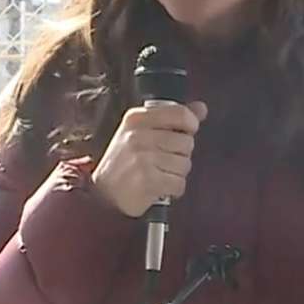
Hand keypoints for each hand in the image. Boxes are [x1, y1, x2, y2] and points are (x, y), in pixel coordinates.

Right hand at [91, 101, 206, 216]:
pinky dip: (173, 189)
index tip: (185, 132)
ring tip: (159, 173)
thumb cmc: (124, 162)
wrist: (101, 195)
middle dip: (180, 155)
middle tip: (162, 160)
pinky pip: (179, 183)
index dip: (190, 125)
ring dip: (176, 173)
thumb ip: (173, 118)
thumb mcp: (141, 131)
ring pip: (185, 164)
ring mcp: (143, 158)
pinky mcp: (148, 180)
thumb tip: (201, 108)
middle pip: (187, 142)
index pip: (180, 113)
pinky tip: (160, 186)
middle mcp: (138, 135)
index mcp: (137, 118)